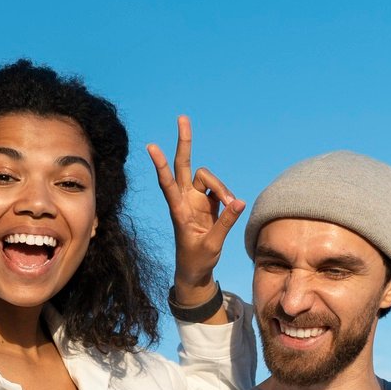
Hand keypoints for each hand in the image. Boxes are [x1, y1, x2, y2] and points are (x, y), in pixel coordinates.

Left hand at [146, 116, 243, 309]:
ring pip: (208, 178)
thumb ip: (225, 223)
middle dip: (184, 142)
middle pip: (184, 165)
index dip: (161, 165)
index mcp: (178, 210)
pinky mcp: (207, 204)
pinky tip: (232, 206)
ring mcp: (195, 200)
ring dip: (222, 188)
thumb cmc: (197, 260)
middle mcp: (184, 200)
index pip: (167, 183)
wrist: (195, 271)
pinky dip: (227, 196)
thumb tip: (240, 202)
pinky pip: (219, 190)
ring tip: (232, 206)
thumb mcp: (212, 245)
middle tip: (182, 118)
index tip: (151, 146)